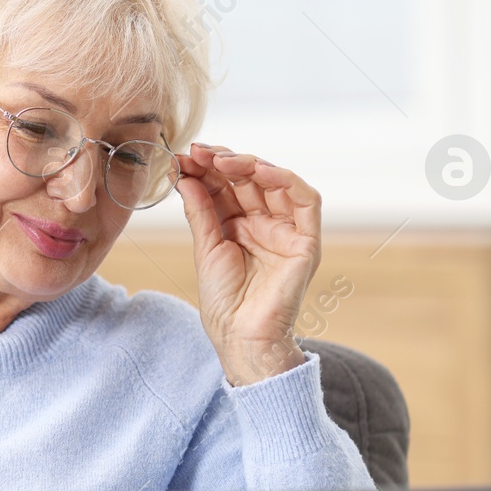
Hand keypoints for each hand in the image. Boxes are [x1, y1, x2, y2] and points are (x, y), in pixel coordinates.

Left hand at [175, 143, 321, 385]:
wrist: (241, 337)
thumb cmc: (223, 303)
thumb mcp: (205, 248)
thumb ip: (200, 211)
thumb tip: (185, 175)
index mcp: (239, 227)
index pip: (227, 187)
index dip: (208, 169)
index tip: (184, 156)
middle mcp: (264, 224)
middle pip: (249, 180)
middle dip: (224, 161)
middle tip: (199, 152)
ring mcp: (286, 231)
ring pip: (276, 183)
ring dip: (250, 165)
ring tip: (222, 160)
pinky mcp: (306, 241)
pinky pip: (306, 201)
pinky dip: (285, 180)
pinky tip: (259, 170)